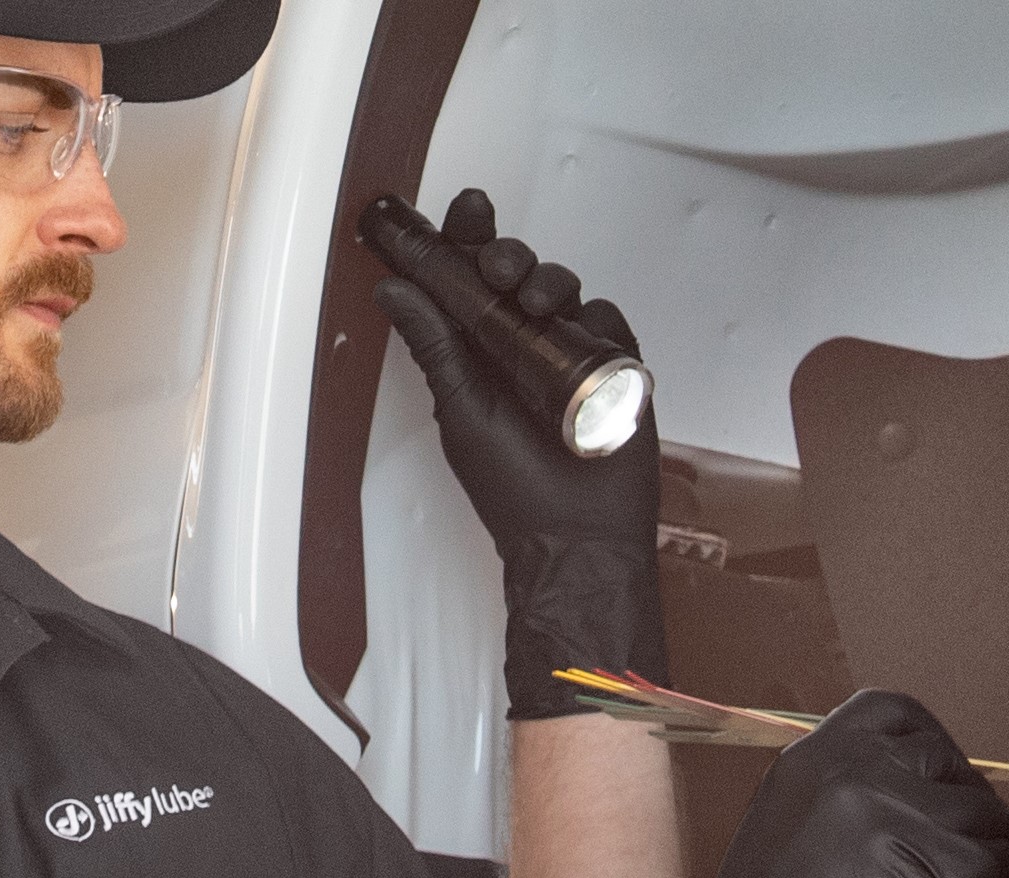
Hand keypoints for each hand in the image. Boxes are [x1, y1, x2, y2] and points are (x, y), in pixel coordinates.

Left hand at [373, 187, 665, 719]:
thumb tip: (393, 289)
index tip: (462, 210)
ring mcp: (570, 355)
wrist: (576, 536)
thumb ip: (433, 344)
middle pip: (517, 273)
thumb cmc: (513, 489)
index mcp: (477, 353)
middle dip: (506, 255)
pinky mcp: (615, 368)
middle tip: (496, 266)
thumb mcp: (460, 408)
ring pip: (563, 288)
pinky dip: (594, 319)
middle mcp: (522, 347)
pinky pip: (609, 322)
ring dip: (548, 281)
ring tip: (533, 304)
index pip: (467, 282)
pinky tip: (579, 336)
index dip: (464, 240)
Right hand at [581, 691, 1008, 877]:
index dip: (928, 743)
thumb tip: (918, 782)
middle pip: (945, 758)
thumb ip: (846, 784)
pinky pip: (996, 852)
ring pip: (979, 807)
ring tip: (956, 872)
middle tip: (950, 839)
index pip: (895, 711)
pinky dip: (999, 869)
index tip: (935, 778)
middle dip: (958, 797)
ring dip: (981, 838)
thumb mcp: (791, 814)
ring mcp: (888, 813)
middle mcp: (851, 770)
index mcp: (812, 754)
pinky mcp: (922, 864)